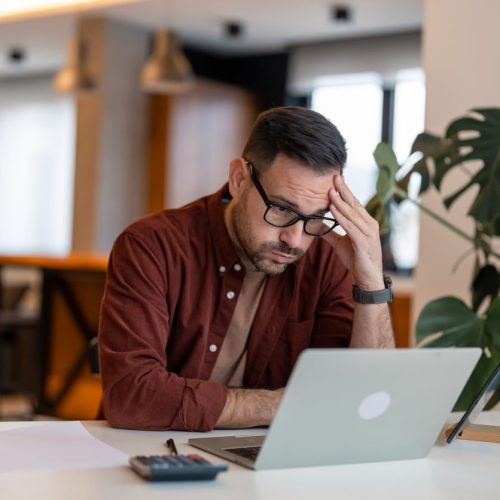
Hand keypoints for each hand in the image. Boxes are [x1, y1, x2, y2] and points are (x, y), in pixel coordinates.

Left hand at [322, 175, 383, 289]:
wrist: (367, 278)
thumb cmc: (356, 260)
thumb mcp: (340, 243)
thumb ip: (330, 233)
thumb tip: (317, 224)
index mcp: (365, 222)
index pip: (354, 203)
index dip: (345, 191)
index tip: (336, 179)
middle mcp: (370, 224)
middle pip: (354, 204)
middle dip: (344, 191)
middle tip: (334, 177)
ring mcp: (368, 233)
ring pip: (352, 214)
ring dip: (340, 203)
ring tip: (330, 192)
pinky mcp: (364, 242)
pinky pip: (351, 227)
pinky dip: (341, 218)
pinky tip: (333, 210)